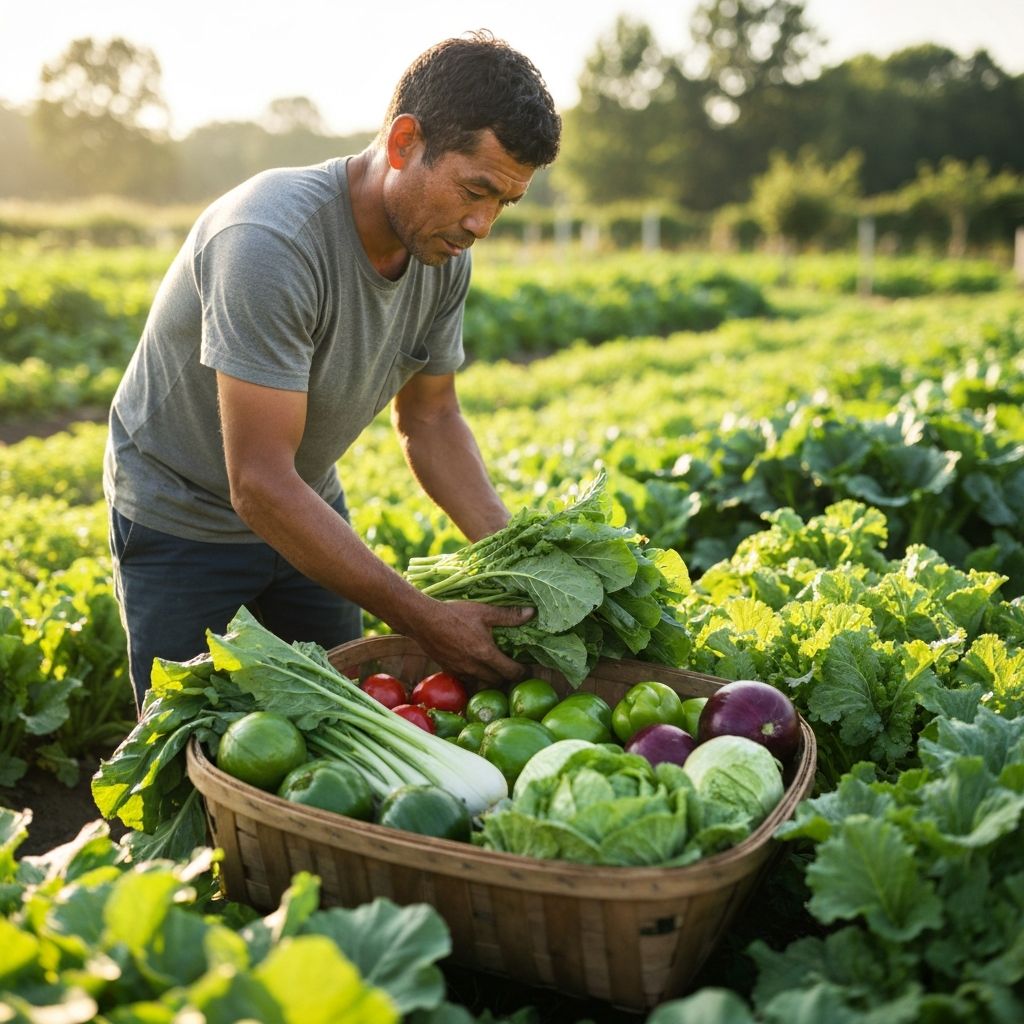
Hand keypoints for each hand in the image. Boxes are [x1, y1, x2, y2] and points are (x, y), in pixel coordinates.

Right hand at [410, 600, 533, 685]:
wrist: (423, 620)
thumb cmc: (455, 614)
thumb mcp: (484, 612)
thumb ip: (509, 615)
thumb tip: (532, 613)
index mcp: (486, 654)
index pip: (511, 672)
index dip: (522, 672)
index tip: (527, 669)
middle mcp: (474, 668)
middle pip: (498, 682)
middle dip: (508, 677)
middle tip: (513, 668)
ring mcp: (460, 671)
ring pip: (482, 683)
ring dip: (491, 679)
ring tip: (496, 668)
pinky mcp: (449, 670)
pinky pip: (467, 680)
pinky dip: (475, 677)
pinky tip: (475, 666)